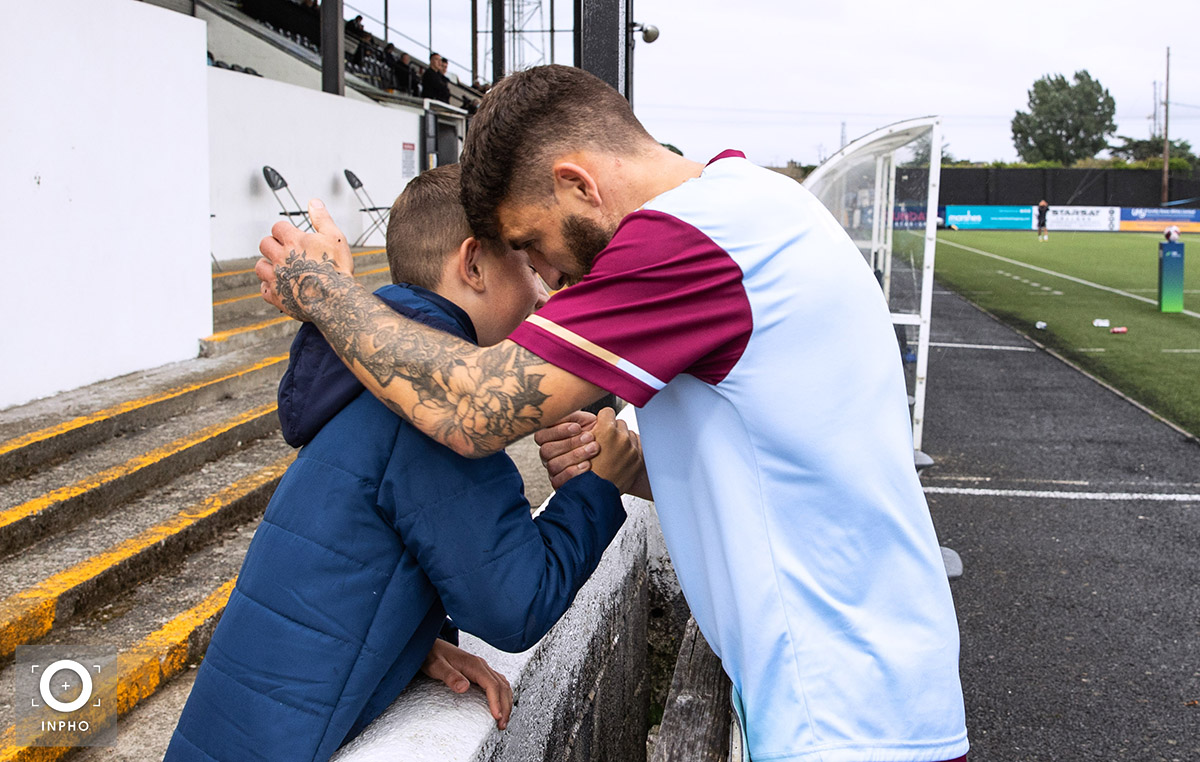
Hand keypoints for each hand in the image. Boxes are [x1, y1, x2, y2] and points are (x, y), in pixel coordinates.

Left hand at [256, 199, 355, 318]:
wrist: (335, 300)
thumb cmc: (337, 269)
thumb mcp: (335, 237)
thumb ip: (322, 218)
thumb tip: (314, 202)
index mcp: (293, 241)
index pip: (278, 227)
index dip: (284, 230)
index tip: (291, 235)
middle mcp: (280, 257)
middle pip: (264, 244)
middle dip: (273, 245)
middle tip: (285, 250)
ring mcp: (276, 277)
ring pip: (259, 266)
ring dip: (267, 265)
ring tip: (279, 268)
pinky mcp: (276, 296)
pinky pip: (263, 290)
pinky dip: (269, 287)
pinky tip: (279, 286)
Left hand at [420, 639, 512, 729]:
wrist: (430, 646)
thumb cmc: (432, 655)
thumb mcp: (437, 666)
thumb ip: (450, 676)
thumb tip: (464, 687)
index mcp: (474, 665)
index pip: (492, 684)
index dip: (497, 701)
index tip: (497, 716)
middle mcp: (481, 665)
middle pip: (502, 686)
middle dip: (505, 706)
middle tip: (502, 724)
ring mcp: (482, 668)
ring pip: (502, 684)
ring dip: (506, 702)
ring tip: (503, 719)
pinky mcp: (480, 672)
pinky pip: (497, 683)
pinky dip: (502, 695)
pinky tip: (500, 704)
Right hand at [535, 411, 597, 489]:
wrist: (608, 453)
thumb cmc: (593, 434)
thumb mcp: (583, 420)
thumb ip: (572, 415)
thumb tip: (565, 405)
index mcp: (548, 436)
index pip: (541, 435)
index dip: (559, 431)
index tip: (578, 427)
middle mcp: (547, 453)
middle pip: (547, 450)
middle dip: (570, 443)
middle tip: (590, 437)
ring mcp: (552, 468)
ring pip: (553, 465)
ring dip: (575, 456)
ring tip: (593, 449)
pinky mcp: (559, 482)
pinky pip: (559, 481)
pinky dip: (574, 473)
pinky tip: (587, 465)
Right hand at [588, 408, 643, 494]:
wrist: (596, 493)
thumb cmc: (585, 472)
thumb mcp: (580, 445)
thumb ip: (591, 429)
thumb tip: (598, 420)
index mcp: (607, 430)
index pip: (608, 411)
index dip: (602, 419)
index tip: (601, 425)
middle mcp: (622, 437)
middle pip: (620, 423)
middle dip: (613, 431)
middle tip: (605, 443)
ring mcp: (632, 449)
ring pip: (629, 435)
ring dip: (622, 441)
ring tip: (612, 453)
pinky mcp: (638, 459)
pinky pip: (636, 447)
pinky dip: (629, 451)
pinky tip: (619, 460)